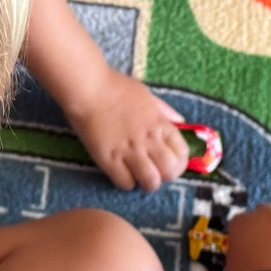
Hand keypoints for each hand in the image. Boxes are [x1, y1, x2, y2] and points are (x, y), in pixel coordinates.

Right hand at [65, 66, 190, 192]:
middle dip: (166, 176)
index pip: (182, 153)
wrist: (88, 89)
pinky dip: (126, 183)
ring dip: (148, 183)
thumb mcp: (148, 95)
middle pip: (170, 172)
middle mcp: (148, 140)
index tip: (171, 162)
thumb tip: (180, 122)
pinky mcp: (108, 159)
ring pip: (150, 182)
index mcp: (160, 124)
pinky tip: (122, 174)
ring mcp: (128, 151)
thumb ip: (164, 111)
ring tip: (140, 177)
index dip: (179, 162)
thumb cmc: (117, 87)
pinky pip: (125, 183)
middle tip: (156, 171)